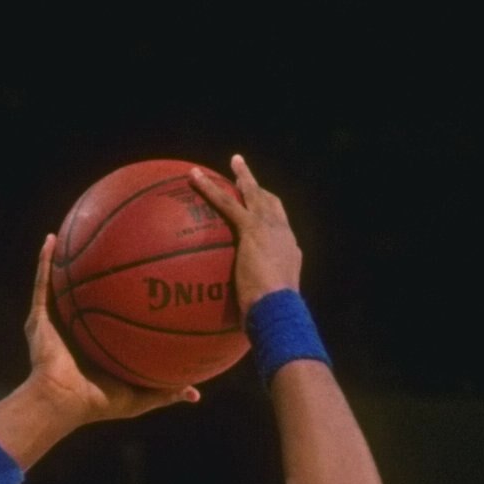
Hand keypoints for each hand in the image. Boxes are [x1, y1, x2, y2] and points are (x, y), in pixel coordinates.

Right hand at [20, 234, 198, 426]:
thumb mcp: (140, 397)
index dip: (126, 293)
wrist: (63, 402)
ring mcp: (56, 321)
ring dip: (68, 256)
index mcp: (97, 342)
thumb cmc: (99, 402)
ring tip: (78, 227)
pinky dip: (44, 261)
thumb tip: (195, 393)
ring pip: (62, 281)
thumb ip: (165, 391)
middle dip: (100, 266)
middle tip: (118, 242)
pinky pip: (42, 284)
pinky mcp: (39, 317)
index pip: (113, 311)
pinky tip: (50, 239)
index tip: (145, 272)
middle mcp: (76, 328)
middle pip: (89, 290)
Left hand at [189, 153, 303, 313]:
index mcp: (289, 253)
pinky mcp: (251, 228)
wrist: (279, 310)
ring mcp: (268, 228)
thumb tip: (247, 321)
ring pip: (252, 194)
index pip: (280, 228)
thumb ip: (257, 305)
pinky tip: (194, 178)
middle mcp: (282, 235)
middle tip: (245, 176)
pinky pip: (226, 202)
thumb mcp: (269, 310)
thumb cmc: (274, 318)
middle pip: (271, 204)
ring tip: (232, 162)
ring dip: (241, 177)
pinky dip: (209, 188)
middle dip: (258, 189)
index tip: (261, 214)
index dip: (270, 218)